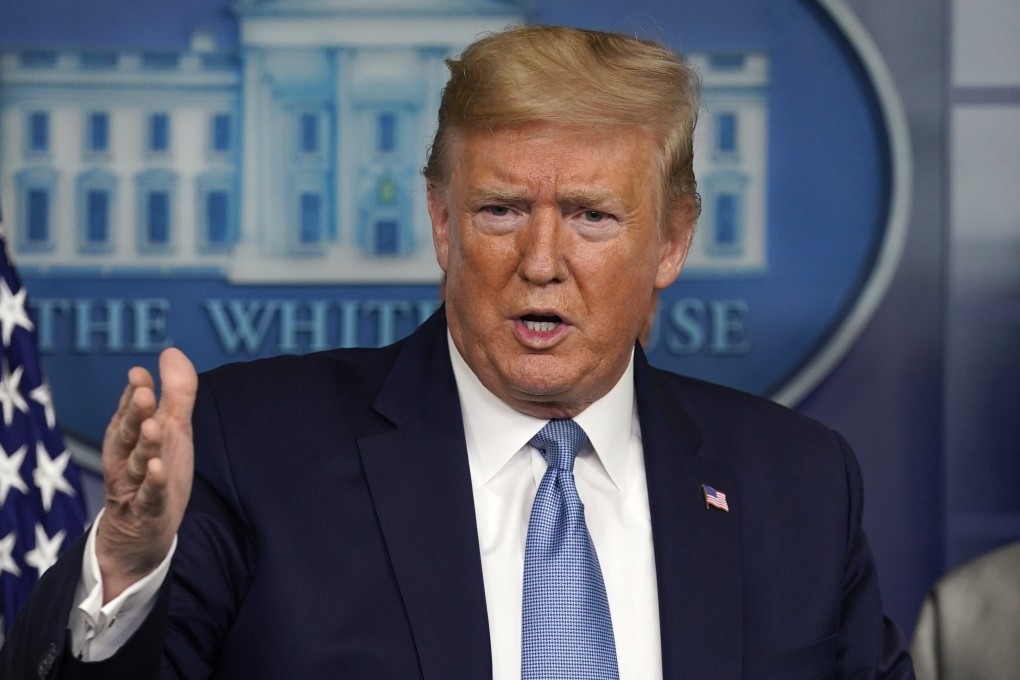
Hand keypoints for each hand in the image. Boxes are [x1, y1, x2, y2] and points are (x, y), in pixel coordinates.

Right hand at [96, 348, 196, 602]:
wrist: (141, 535)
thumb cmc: (157, 473)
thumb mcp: (172, 431)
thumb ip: (175, 393)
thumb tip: (171, 351)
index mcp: (131, 438)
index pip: (130, 412)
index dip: (135, 394)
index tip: (141, 374)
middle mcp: (127, 459)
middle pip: (129, 434)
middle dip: (135, 414)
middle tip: (143, 392)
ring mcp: (135, 486)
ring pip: (137, 463)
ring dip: (145, 445)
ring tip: (154, 427)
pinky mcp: (147, 511)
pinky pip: (149, 496)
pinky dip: (153, 483)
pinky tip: (158, 469)